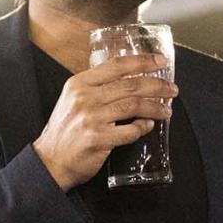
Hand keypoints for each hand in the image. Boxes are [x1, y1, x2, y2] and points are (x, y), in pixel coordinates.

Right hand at [32, 53, 176, 189]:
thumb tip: (131, 79)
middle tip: (172, 88)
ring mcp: (91, 118)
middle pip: (131, 84)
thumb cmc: (65, 130)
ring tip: (167, 110)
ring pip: (134, 105)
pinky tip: (149, 125)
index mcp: (79, 83)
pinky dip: (142, 127)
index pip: (116, 65)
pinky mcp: (98, 139)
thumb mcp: (73, 99)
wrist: (50, 161)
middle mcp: (85, 97)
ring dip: (155, 107)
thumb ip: (97, 87)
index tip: (160, 61)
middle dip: (157, 85)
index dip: (142, 61)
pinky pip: (130, 131)